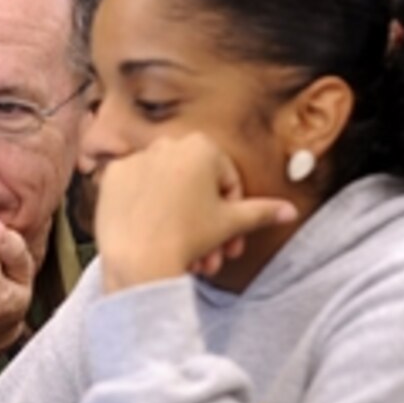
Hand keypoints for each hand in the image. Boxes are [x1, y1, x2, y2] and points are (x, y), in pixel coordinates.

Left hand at [94, 133, 296, 291]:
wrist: (139, 259)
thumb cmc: (188, 237)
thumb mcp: (231, 223)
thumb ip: (261, 212)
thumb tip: (291, 211)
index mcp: (202, 146)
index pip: (226, 182)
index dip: (231, 215)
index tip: (229, 241)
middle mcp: (167, 143)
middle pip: (196, 187)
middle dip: (206, 224)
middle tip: (210, 255)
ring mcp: (136, 157)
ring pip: (168, 190)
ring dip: (180, 220)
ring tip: (184, 255)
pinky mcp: (112, 175)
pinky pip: (138, 192)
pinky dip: (147, 210)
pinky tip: (153, 235)